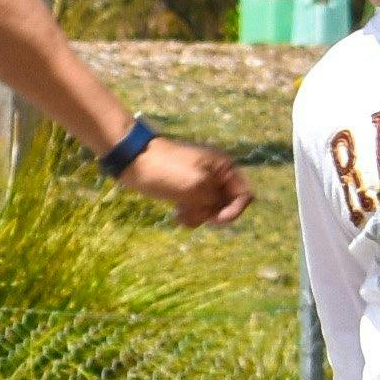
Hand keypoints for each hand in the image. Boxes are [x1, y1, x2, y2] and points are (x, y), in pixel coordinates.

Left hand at [122, 133, 249, 226]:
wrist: (134, 161)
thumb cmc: (167, 170)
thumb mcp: (197, 186)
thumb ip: (216, 200)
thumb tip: (222, 212)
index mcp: (224, 168)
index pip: (244, 195)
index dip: (234, 210)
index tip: (216, 219)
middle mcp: (216, 175)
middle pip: (227, 205)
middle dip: (212, 214)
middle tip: (193, 212)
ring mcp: (201, 183)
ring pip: (211, 210)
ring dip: (199, 216)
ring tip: (181, 214)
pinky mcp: (186, 191)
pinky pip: (196, 209)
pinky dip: (190, 215)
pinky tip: (177, 215)